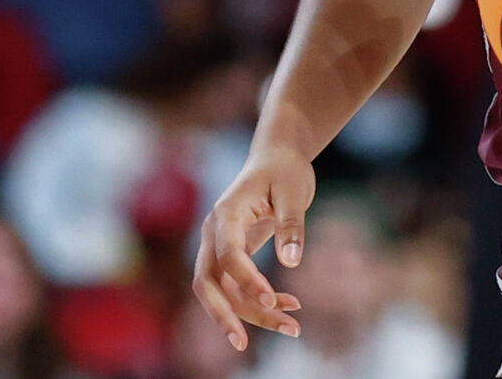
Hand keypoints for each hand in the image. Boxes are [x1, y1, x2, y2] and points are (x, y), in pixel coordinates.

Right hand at [192, 147, 312, 351]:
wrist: (277, 156)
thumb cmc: (284, 169)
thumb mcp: (294, 190)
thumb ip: (291, 223)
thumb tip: (291, 261)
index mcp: (225, 213)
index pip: (226, 255)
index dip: (245, 280)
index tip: (272, 298)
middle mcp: (214, 232)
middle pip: (206, 282)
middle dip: (224, 315)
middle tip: (241, 345)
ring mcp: (219, 245)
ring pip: (223, 291)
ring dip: (252, 313)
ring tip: (293, 326)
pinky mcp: (232, 255)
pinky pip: (237, 286)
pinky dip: (260, 299)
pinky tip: (291, 305)